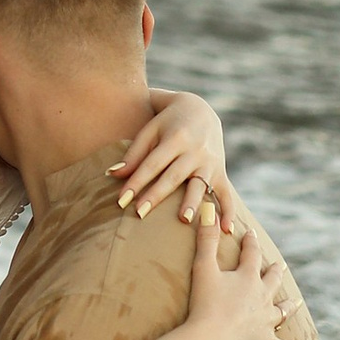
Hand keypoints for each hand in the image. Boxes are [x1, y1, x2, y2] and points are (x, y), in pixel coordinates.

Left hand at [111, 88, 253, 234]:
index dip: (136, 181)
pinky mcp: (221, 172)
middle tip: (139, 214)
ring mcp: (210, 162)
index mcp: (175, 137)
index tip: (121, 200)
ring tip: (184, 220)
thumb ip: (134, 153)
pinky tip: (226, 230)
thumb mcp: (150, 130)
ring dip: (192, 202)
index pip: (152, 163)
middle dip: (156, 195)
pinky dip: (228, 211)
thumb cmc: (167, 122)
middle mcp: (195, 150)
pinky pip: (227, 194)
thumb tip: (112, 174)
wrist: (201, 109)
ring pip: (200, 185)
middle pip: (173, 176)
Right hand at [174, 206, 303, 339]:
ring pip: (282, 311)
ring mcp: (266, 322)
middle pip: (272, 281)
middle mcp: (262, 298)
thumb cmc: (205, 304)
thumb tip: (208, 209)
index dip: (251, 243)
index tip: (251, 233)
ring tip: (296, 301)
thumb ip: (206, 239)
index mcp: (247, 278)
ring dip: (289, 305)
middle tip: (281, 265)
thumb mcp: (203, 268)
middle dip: (275, 271)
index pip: (252, 255)